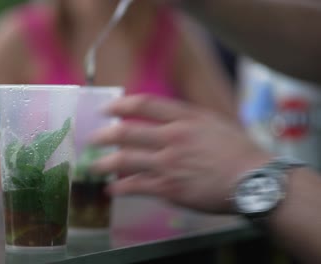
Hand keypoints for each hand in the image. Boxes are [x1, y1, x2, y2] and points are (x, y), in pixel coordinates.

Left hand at [91, 95, 270, 213]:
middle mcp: (172, 137)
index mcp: (184, 118)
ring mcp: (168, 163)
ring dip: (103, 163)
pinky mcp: (169, 187)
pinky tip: (111, 190)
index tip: (107, 109)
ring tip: (92, 166)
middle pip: (126, 132)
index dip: (120, 105)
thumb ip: (188, 119)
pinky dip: (119, 188)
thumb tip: (166, 119)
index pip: (144, 105)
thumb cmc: (239, 152)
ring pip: (124, 160)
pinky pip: (135, 186)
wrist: (255, 180)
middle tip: (92, 139)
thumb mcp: (214, 124)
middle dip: (103, 136)